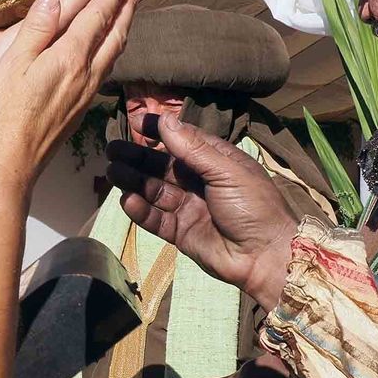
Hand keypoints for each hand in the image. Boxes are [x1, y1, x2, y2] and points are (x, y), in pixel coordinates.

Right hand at [0, 0, 149, 191]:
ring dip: (124, 26)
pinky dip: (113, 50)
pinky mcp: (80, 110)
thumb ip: (37, 29)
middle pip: (114, 32)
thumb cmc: (0, 119)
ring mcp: (85, 94)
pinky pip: (105, 70)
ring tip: (128, 10)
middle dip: (126, 5)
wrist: (7, 170)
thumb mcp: (12, 66)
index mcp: (68, 58)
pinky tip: (108, 51)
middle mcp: (85, 75)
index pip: (96, 15)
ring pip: (114, 52)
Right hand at [106, 115, 299, 310]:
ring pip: (154, 190)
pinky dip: (141, 210)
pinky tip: (128, 200)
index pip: (182, 140)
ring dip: (134, 181)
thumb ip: (194, 149)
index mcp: (216, 161)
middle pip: (161, 166)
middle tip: (112, 150)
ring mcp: (189, 207)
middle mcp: (199, 181)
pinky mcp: (181, 232)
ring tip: (113, 172)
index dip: (160, 131)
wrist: (265, 256)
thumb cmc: (255, 207)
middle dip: (137, 157)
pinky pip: (156, 218)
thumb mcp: (227, 171)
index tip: (137, 122)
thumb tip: (167, 121)